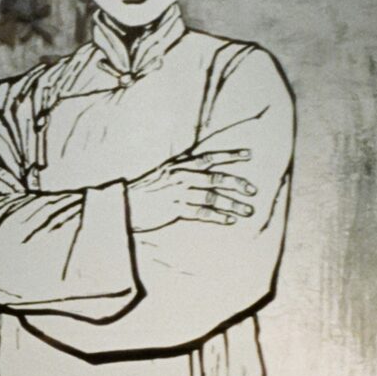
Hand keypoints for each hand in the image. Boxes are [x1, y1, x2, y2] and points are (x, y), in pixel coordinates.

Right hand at [126, 147, 254, 231]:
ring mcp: (178, 193)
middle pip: (216, 178)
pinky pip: (202, 212)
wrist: (123, 204)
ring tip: (248, 211)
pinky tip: (230, 220)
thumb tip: (202, 172)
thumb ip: (182, 170)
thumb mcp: (162, 173)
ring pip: (213, 197)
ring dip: (233, 204)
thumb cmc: (143, 190)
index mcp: (179, 164)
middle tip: (253, 190)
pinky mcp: (175, 209)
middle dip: (238, 183)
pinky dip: (218, 216)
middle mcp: (181, 176)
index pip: (209, 157)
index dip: (230, 155)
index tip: (249, 155)